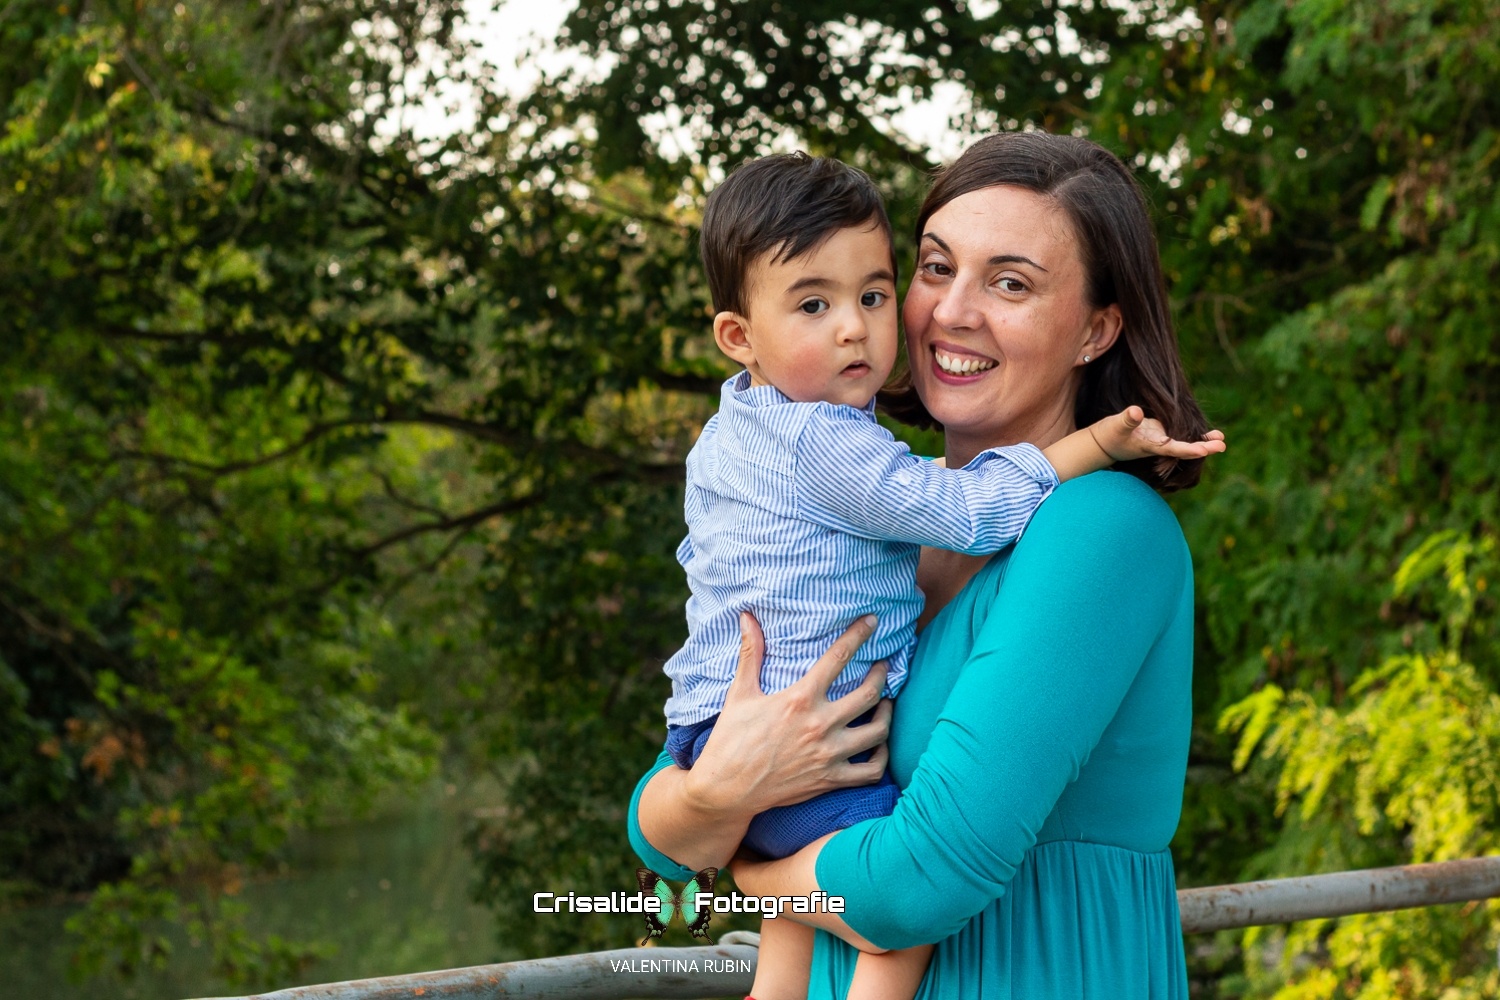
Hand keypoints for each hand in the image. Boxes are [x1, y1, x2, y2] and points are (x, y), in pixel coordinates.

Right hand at [684, 612, 892, 817]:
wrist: (726, 790)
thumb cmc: (730, 739)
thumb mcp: (740, 693)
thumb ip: (750, 654)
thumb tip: (747, 617)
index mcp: (799, 699)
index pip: (838, 658)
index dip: (858, 635)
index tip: (872, 621)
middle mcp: (819, 725)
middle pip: (868, 694)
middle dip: (881, 676)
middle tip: (883, 667)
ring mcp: (828, 755)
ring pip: (877, 731)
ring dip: (887, 714)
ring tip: (885, 703)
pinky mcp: (830, 780)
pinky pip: (871, 770)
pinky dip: (882, 757)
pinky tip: (879, 745)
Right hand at [1090, 405, 1227, 461]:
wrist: (1103, 444)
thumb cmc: (1108, 435)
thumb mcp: (1115, 426)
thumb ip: (1127, 420)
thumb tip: (1136, 411)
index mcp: (1150, 445)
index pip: (1172, 448)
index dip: (1188, 449)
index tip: (1204, 450)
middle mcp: (1159, 446)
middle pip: (1184, 449)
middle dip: (1203, 448)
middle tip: (1221, 445)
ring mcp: (1160, 441)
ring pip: (1185, 443)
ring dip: (1203, 442)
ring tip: (1220, 438)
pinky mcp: (1160, 434)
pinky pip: (1181, 436)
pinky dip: (1195, 435)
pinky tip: (1208, 433)